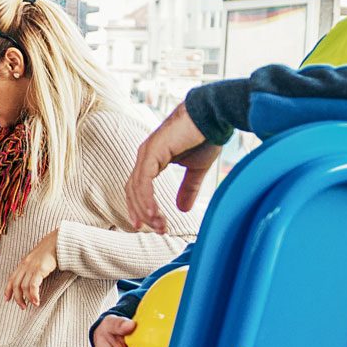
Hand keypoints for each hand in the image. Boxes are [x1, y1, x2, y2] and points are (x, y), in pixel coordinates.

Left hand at [4, 228, 59, 309]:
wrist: (58, 242)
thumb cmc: (50, 252)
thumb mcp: (37, 260)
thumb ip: (32, 269)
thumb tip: (31, 280)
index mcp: (23, 264)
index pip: (11, 278)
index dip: (8, 290)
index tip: (6, 299)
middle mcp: (25, 265)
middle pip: (16, 284)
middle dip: (17, 297)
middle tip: (22, 307)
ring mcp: (32, 267)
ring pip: (24, 286)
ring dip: (27, 298)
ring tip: (32, 305)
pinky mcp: (40, 269)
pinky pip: (33, 285)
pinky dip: (34, 295)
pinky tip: (36, 301)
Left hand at [126, 105, 223, 232]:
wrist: (213, 116)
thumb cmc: (205, 137)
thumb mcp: (196, 169)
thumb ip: (187, 189)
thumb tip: (182, 209)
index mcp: (152, 160)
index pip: (137, 188)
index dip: (140, 208)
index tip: (149, 226)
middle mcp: (145, 156)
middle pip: (133, 191)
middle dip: (144, 213)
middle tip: (159, 230)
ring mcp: (146, 153)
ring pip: (137, 188)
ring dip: (147, 210)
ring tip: (159, 225)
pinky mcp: (152, 151)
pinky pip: (144, 180)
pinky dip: (146, 198)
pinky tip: (153, 212)